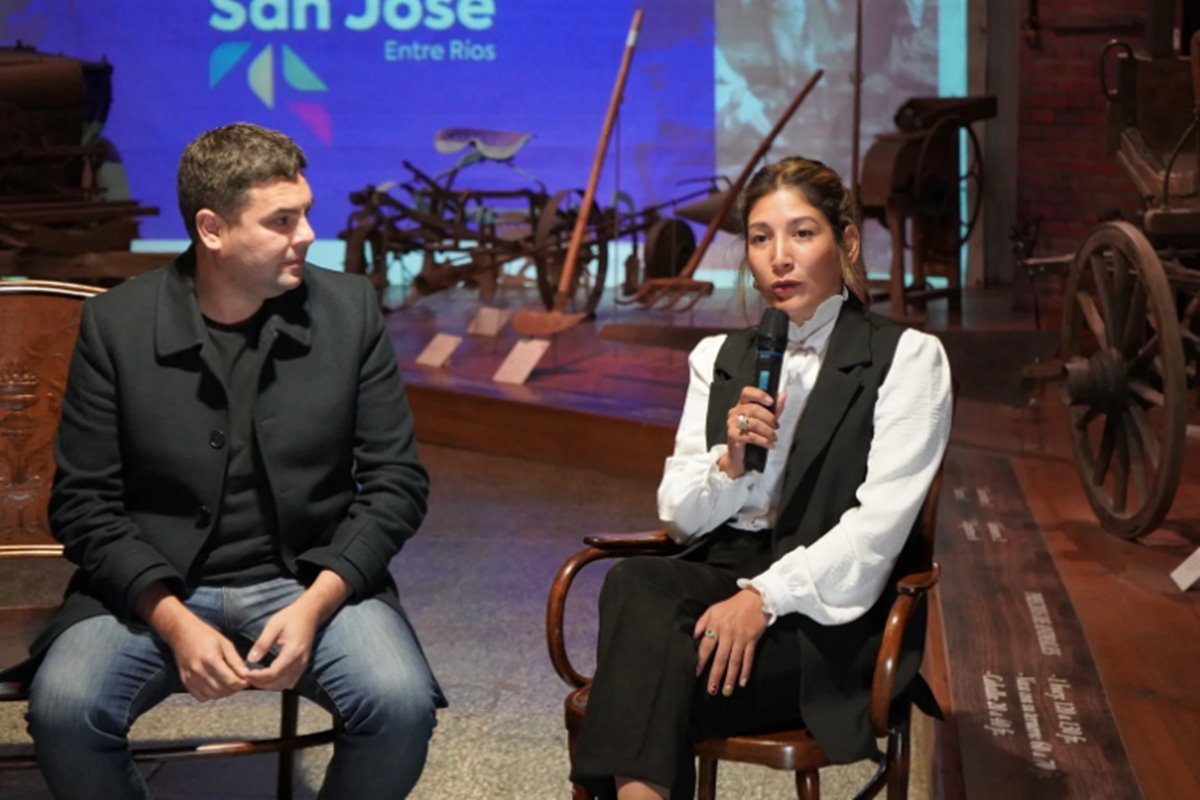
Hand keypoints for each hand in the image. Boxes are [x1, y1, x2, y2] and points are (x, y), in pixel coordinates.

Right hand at [165, 615, 249, 701]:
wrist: (181, 633)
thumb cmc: (206, 635)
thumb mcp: (225, 644)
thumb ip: (236, 661)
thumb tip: (246, 675)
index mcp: (211, 660)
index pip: (231, 681)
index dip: (242, 683)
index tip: (248, 680)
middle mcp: (199, 671)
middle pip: (222, 691)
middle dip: (235, 688)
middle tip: (239, 681)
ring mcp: (191, 678)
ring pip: (213, 696)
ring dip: (224, 692)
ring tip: (229, 682)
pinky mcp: (185, 682)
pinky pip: (201, 697)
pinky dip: (211, 695)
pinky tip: (215, 684)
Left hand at [245, 570, 349, 690]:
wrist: (309, 613)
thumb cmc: (290, 617)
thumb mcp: (273, 626)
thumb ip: (262, 643)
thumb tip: (251, 660)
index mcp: (292, 652)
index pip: (273, 673)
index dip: (257, 677)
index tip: (244, 673)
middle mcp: (300, 662)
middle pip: (278, 683)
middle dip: (260, 683)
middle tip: (246, 676)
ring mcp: (303, 664)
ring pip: (284, 684)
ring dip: (268, 685)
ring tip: (254, 677)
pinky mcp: (302, 664)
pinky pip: (290, 681)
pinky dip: (277, 683)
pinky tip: (267, 676)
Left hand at [694, 588, 769, 695]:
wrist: (756, 599)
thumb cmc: (732, 605)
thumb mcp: (713, 609)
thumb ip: (702, 623)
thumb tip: (694, 636)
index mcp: (716, 626)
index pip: (706, 647)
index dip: (701, 661)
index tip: (696, 673)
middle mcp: (728, 634)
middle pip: (720, 659)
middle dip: (715, 676)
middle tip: (711, 690)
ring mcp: (741, 638)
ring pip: (734, 662)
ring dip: (730, 678)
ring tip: (726, 691)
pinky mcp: (752, 640)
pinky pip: (748, 658)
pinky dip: (746, 671)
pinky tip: (742, 682)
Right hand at [719, 387, 784, 477]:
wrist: (740, 457)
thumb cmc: (751, 437)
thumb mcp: (765, 421)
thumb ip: (774, 409)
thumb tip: (782, 396)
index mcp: (742, 405)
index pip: (747, 392)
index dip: (759, 395)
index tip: (771, 402)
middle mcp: (735, 412)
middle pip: (754, 409)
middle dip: (769, 418)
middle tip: (776, 427)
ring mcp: (732, 423)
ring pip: (754, 423)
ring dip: (768, 431)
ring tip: (773, 438)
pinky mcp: (733, 435)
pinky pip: (751, 436)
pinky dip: (763, 440)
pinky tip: (769, 444)